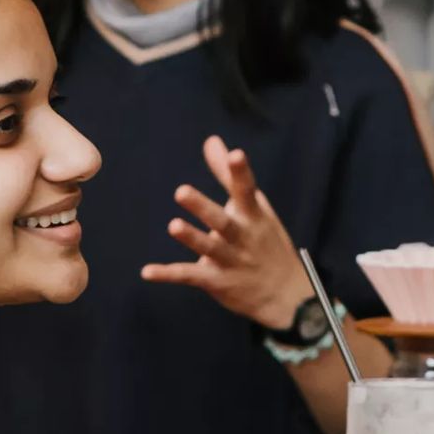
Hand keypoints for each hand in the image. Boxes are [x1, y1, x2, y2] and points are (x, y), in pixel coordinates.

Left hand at [141, 135, 309, 328]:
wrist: (286, 293)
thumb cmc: (264, 240)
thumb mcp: (253, 207)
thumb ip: (228, 175)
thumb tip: (212, 140)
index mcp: (253, 215)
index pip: (247, 191)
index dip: (241, 173)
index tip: (236, 154)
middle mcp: (243, 237)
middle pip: (223, 221)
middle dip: (203, 208)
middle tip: (181, 191)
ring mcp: (231, 261)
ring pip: (209, 249)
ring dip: (192, 238)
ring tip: (174, 226)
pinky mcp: (217, 281)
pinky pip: (191, 276)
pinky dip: (169, 274)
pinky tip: (147, 272)